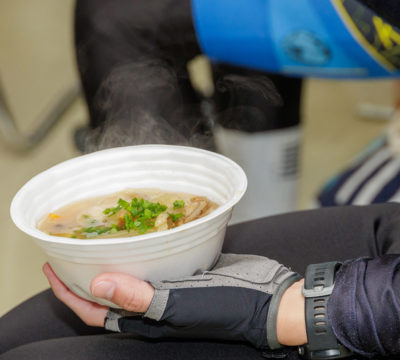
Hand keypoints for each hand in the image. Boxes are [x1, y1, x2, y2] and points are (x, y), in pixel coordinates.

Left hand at [44, 254, 303, 350]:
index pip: (95, 310)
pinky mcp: (186, 269)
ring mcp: (170, 286)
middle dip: (86, 272)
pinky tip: (141, 231)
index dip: (69, 293)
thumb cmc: (226, 307)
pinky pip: (156, 259)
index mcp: (147, 318)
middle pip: (110, 291)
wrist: (267, 297)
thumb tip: (98, 283)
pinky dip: (143, 247)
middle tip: (72, 247)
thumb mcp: (181, 305)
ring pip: (132, 272)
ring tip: (100, 235)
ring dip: (114, 256)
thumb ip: (140, 297)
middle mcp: (154, 303)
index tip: (52, 268)